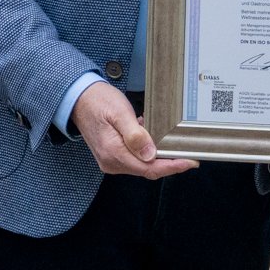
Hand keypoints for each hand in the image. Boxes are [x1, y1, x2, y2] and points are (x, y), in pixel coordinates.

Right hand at [71, 81, 194, 179]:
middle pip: (147, 169)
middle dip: (169, 162)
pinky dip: (146, 151)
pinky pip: (135, 159)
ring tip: (170, 142)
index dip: (172, 167)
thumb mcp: (120, 113)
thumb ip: (135, 135)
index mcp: (113, 153)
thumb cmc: (98, 102)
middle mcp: (112, 162)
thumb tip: (150, 154)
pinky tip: (150, 136)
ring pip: (142, 165)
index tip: (190, 161)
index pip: (149, 168)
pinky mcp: (112, 156)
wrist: (79, 99)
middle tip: (189, 152)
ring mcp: (111, 161)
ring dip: (157, 156)